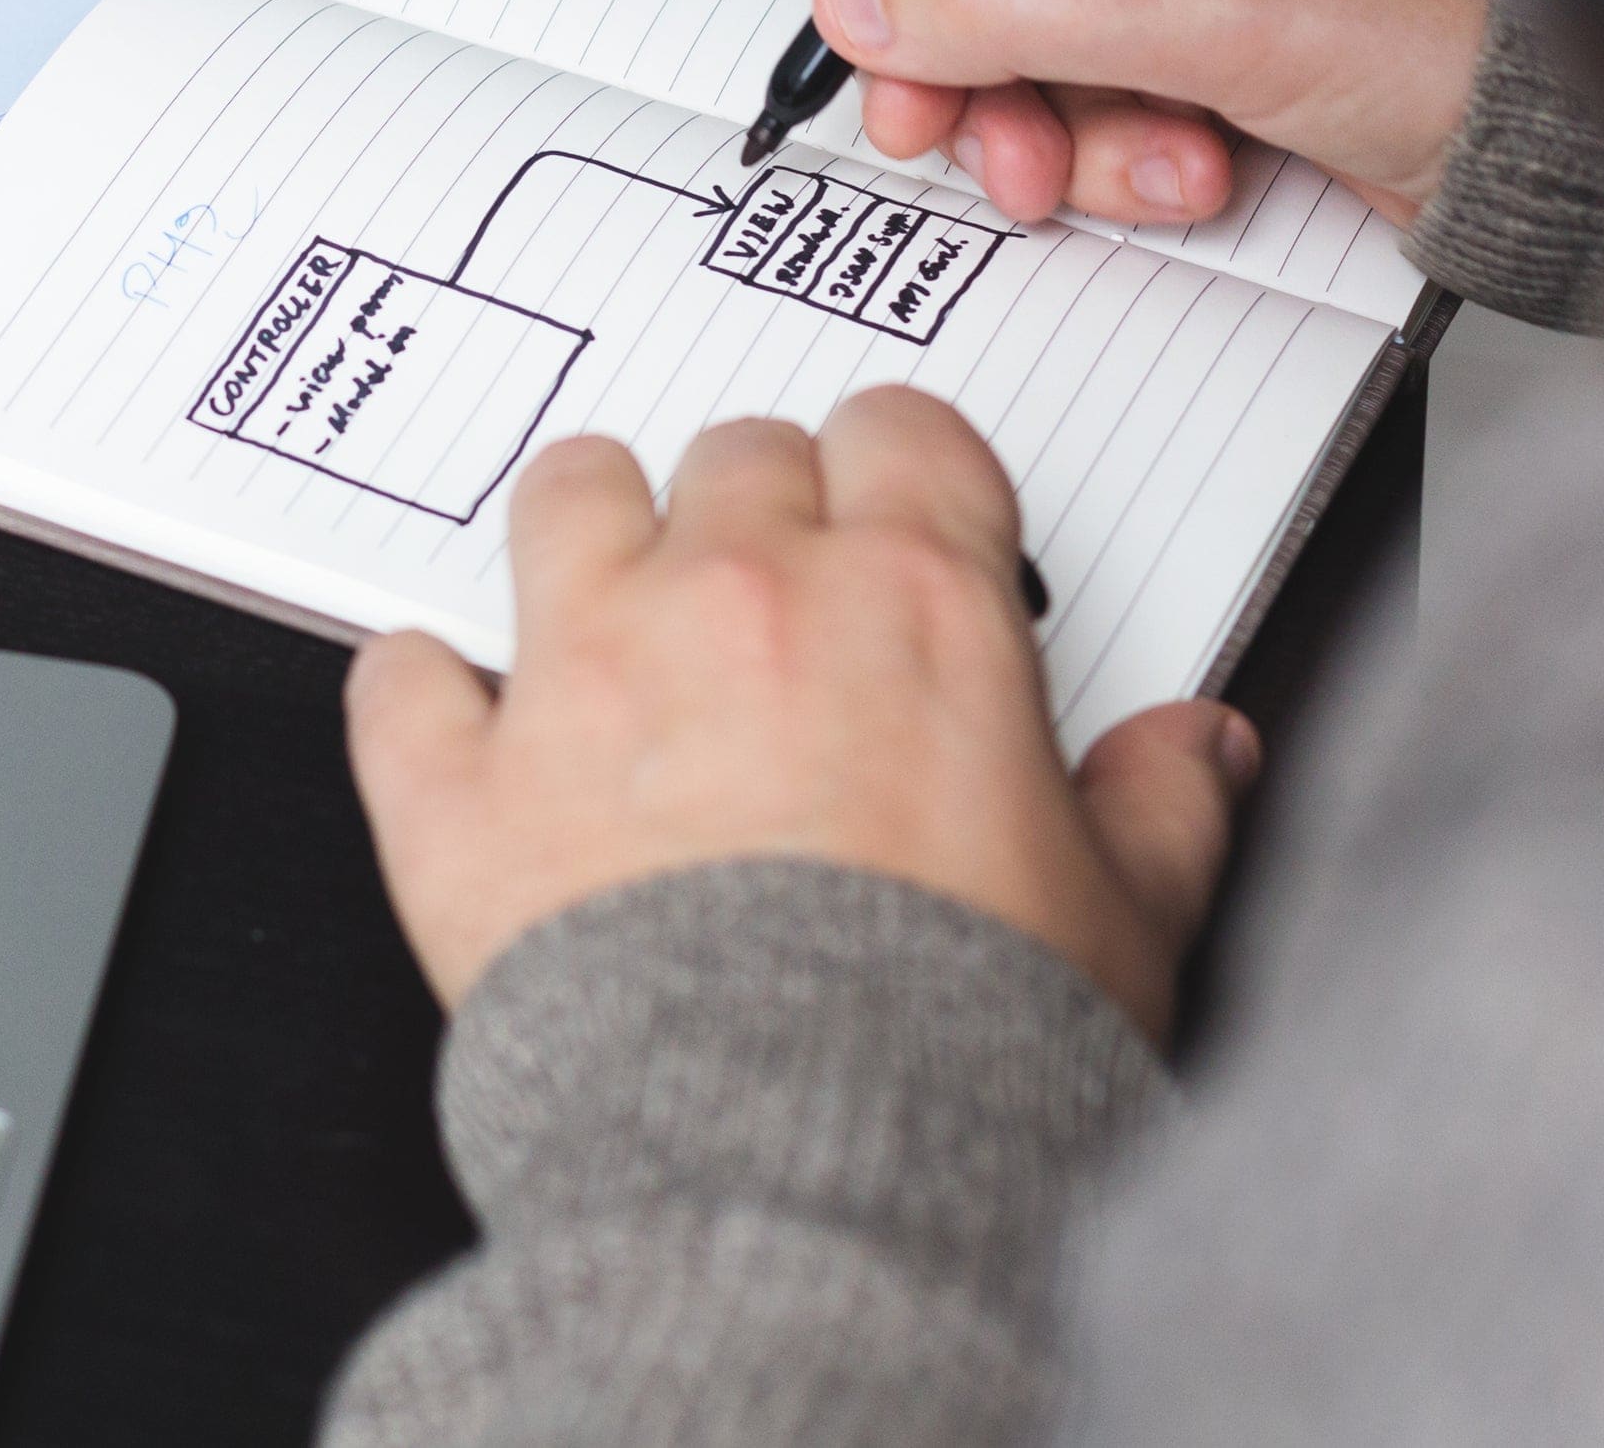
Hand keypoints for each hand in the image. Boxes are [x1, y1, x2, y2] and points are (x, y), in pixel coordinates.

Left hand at [346, 388, 1257, 1033]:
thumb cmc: (965, 1049)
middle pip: (736, 455)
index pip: (902, 435)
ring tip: (611, 603)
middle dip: (758, 509)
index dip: (903, 476)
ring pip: (567, 497)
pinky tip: (457, 723)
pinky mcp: (461, 787)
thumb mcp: (1127, 924)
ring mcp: (584, 676)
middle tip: (775, 599)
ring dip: (591, 530)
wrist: (806, 1167)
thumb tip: (1200, 747)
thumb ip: (1163, 808)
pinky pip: (403, 679)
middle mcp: (740, 601)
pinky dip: (425, 693)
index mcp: (912, 606)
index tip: (903, 528)